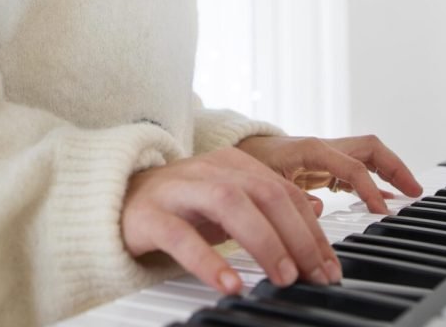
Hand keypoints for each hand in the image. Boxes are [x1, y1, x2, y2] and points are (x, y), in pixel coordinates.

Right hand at [120, 146, 342, 294]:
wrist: (115, 200)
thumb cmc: (177, 204)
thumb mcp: (227, 199)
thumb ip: (267, 202)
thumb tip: (315, 207)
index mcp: (232, 163)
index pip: (283, 190)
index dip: (312, 228)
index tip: (329, 265)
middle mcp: (208, 169)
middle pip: (264, 192)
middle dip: (297, 235)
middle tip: (315, 274)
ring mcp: (178, 189)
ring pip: (229, 203)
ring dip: (264, 241)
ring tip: (283, 276)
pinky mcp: (149, 215)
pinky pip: (182, 236)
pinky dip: (209, 261)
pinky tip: (230, 283)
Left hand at [236, 133, 422, 214]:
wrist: (238, 151)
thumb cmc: (249, 162)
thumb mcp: (265, 179)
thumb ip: (289, 193)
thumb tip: (318, 210)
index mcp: (312, 149)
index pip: (352, 166)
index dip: (370, 188)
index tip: (383, 212)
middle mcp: (324, 148)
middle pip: (369, 149)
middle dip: (394, 166)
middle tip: (415, 191)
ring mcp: (326, 156)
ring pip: (367, 157)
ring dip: (390, 172)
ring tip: (409, 194)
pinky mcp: (324, 167)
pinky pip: (357, 171)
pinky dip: (373, 183)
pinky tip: (383, 201)